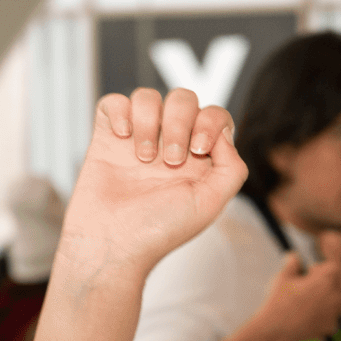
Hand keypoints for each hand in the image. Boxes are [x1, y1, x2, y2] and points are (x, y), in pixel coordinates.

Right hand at [55, 88, 246, 284]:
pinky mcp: (108, 138)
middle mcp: (170, 146)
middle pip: (183, 99)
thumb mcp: (211, 203)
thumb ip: (231, 168)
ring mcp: (139, 139)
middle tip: (170, 160)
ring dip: (149, 121)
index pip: (214, 116)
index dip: (210, 122)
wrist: (113, 243)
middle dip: (180, 122)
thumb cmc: (160, 230)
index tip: (198, 149)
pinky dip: (120, 112)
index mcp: (199, 160)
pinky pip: (114, 102)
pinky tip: (121, 138)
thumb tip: (224, 134)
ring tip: (143, 158)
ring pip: (148, 97)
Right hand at [255, 251, 340, 340]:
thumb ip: (292, 262)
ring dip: (325, 301)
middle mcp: (335, 295)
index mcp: (327, 279)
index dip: (320, 269)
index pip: (333, 268)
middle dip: (323, 285)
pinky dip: (321, 317)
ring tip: (305, 304)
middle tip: (305, 290)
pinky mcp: (330, 327)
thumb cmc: (278, 300)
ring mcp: (334, 313)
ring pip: (335, 302)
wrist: (275, 330)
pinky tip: (306, 318)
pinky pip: (330, 318)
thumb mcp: (283, 276)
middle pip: (336, 285)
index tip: (308, 274)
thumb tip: (295, 255)